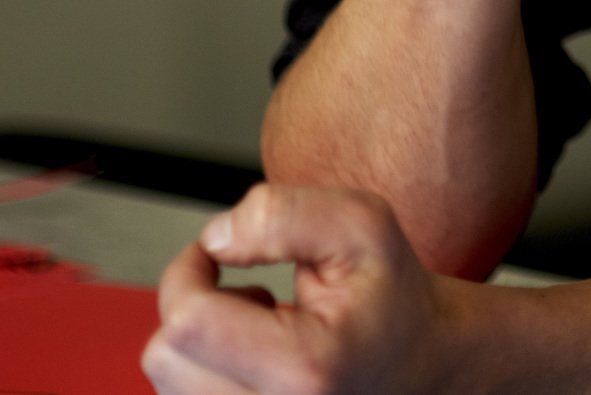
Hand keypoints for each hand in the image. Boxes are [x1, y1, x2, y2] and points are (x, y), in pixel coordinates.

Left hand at [143, 184, 469, 393]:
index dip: (188, 270)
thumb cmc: (394, 300)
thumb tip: (217, 238)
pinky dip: (207, 369)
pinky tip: (255, 357)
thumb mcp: (366, 227)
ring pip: (169, 381)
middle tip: (253, 292)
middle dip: (197, 308)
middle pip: (166, 357)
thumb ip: (287, 214)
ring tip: (263, 327)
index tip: (216, 253)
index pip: (188, 322)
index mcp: (306, 367)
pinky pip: (186, 394)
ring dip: (202, 343)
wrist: (424, 364)